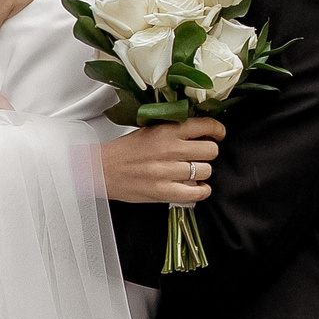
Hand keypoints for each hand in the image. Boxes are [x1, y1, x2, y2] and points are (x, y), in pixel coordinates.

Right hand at [100, 117, 226, 204]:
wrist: (101, 169)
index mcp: (167, 130)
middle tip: (200, 156)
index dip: (218, 130)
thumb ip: (175, 129)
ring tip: (193, 172)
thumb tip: (202, 130)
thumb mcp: (151, 129)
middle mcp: (170, 149)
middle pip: (211, 150)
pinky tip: (195, 187)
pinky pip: (197, 193)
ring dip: (203, 172)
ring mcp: (168, 171)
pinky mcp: (164, 191)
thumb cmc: (125, 151)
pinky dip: (201, 191)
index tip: (218, 134)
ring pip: (206, 171)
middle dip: (209, 153)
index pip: (206, 125)